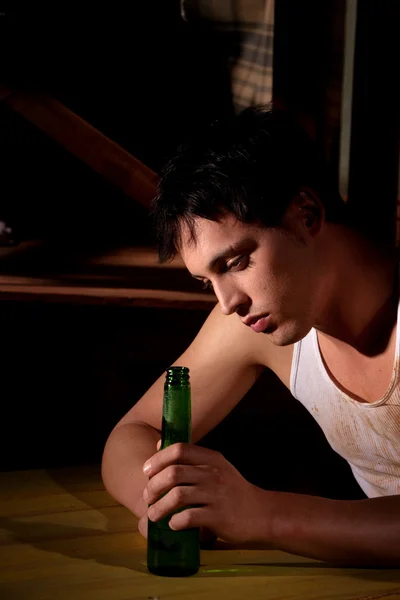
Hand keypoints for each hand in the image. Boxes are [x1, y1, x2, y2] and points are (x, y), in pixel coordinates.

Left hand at [139, 442, 271, 544]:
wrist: (261, 513)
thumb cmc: (232, 490)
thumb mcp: (216, 467)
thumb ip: (190, 458)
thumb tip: (158, 446)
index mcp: (211, 458)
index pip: (179, 449)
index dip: (158, 459)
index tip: (146, 471)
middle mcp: (213, 473)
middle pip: (173, 473)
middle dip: (153, 486)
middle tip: (147, 497)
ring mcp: (216, 494)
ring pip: (177, 496)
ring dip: (159, 507)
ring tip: (153, 515)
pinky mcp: (219, 516)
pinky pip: (189, 517)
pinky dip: (176, 522)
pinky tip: (173, 524)